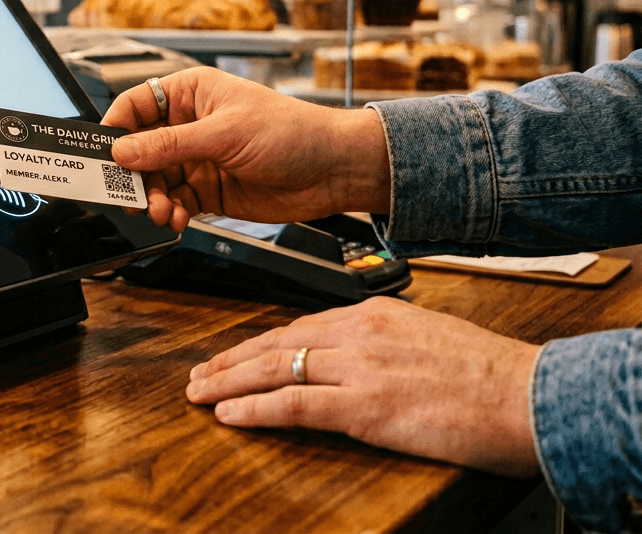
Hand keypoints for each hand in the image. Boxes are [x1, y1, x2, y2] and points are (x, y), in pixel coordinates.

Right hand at [100, 67, 390, 231]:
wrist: (333, 171)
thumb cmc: (292, 132)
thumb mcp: (224, 133)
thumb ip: (170, 145)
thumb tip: (124, 151)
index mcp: (191, 93)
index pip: (136, 105)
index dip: (116, 128)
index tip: (104, 154)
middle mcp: (190, 125)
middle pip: (140, 148)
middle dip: (133, 173)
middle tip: (129, 193)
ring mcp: (199, 158)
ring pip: (155, 180)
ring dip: (153, 198)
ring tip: (162, 211)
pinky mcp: (208, 190)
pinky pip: (175, 202)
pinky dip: (171, 213)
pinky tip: (177, 219)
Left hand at [185, 297, 541, 476]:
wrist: (527, 395)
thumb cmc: (489, 375)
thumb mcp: (428, 338)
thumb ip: (386, 342)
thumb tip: (360, 356)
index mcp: (375, 313)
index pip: (300, 325)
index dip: (259, 342)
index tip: (236, 354)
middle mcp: (359, 333)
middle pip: (277, 342)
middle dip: (232, 359)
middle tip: (199, 373)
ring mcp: (359, 368)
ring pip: (275, 368)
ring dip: (229, 382)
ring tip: (199, 392)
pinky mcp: (363, 406)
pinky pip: (292, 404)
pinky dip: (254, 409)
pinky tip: (229, 414)